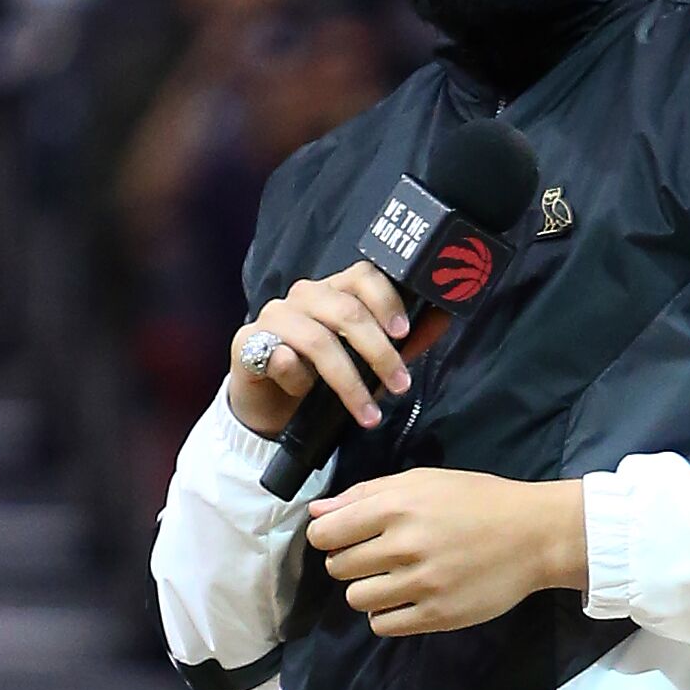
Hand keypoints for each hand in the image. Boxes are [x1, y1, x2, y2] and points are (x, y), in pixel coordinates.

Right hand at [229, 261, 410, 438]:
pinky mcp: (247, 343)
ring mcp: (273, 316)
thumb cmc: (323, 379)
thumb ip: (404, 342)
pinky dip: (298, 379)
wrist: (271, 411)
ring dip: (348, 381)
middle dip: (379, 352)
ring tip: (368, 413)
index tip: (404, 333)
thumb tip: (442, 318)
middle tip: (400, 385)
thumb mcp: (369, 364)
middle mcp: (304, 296)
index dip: (386, 301)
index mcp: (335, 291)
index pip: (363, 276)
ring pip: (317, 339)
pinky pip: (278, 357)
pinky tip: (306, 395)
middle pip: (346, 310)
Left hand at [306, 468, 586, 635]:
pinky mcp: (437, 616)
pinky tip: (407, 598)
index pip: (325, 533)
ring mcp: (421, 585)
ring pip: (356, 599)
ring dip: (368, 589)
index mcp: (396, 507)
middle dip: (350, 561)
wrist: (534, 535)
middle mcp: (404, 546)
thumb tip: (316, 512)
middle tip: (378, 555)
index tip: (343, 536)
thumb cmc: (477, 500)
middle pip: (338, 568)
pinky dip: (388, 614)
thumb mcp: (422, 481)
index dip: (327, 536)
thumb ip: (365, 494)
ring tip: (394, 578)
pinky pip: (383, 625)